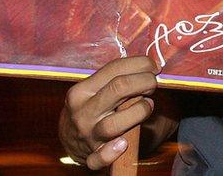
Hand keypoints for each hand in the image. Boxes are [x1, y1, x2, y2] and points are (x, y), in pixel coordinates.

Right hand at [60, 55, 159, 169]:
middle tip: (153, 83)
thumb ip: (115, 79)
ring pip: (115, 124)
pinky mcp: (92, 156)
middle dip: (144, 82)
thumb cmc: (90, 107)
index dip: (140, 65)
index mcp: (82, 90)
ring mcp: (87, 135)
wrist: (69, 138)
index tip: (153, 67)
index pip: (115, 69)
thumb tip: (147, 66)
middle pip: (119, 88)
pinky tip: (123, 144)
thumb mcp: (94, 89)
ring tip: (147, 106)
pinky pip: (100, 158)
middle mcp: (82, 112)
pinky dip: (112, 153)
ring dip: (139, 111)